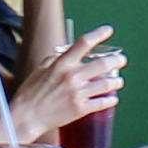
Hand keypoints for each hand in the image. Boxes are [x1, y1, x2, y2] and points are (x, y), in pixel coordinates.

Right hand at [8, 27, 119, 141]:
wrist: (26, 117)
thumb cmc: (30, 94)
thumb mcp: (40, 70)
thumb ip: (54, 60)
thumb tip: (63, 53)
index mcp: (62, 64)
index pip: (84, 43)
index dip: (99, 34)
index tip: (109, 30)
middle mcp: (72, 76)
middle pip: (103, 64)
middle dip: (117, 60)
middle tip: (121, 60)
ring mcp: (78, 93)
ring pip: (107, 84)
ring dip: (116, 81)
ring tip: (119, 81)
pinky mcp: (80, 109)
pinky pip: (102, 103)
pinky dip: (111, 100)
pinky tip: (113, 99)